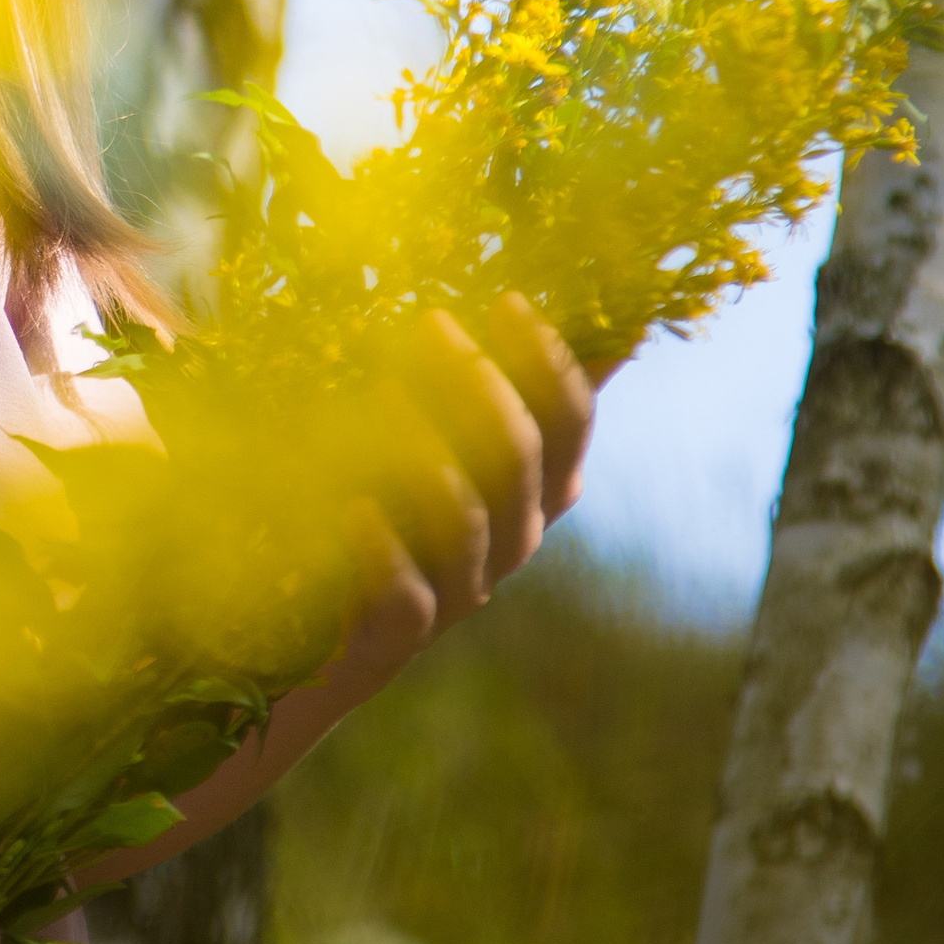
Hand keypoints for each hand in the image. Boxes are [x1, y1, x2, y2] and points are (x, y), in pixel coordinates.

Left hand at [326, 294, 596, 696]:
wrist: (332, 641)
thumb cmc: (406, 513)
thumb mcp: (459, 444)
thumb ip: (521, 389)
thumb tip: (611, 324)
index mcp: (539, 490)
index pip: (571, 423)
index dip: (550, 363)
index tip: (509, 302)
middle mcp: (515, 540)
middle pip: (520, 458)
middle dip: (481, 383)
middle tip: (432, 323)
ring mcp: (462, 590)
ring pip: (468, 520)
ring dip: (428, 452)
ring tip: (384, 392)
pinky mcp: (402, 635)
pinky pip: (407, 596)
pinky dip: (384, 550)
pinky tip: (356, 510)